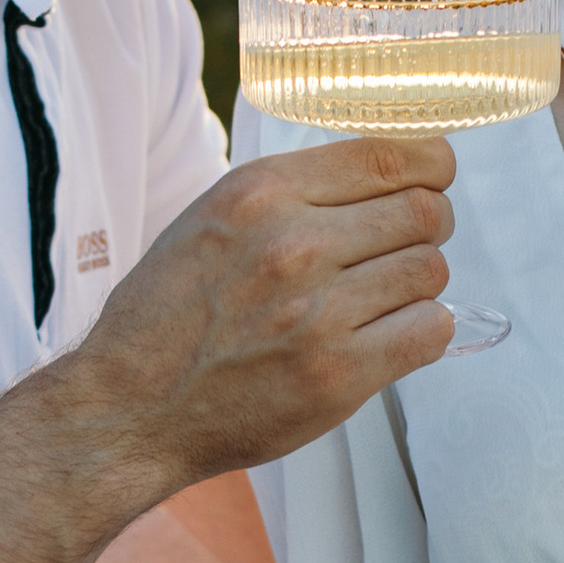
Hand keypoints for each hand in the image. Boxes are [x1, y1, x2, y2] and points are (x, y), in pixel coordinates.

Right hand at [68, 136, 456, 489]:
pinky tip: (391, 334)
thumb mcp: (212, 218)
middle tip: (406, 245)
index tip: (432, 178)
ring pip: (431, 272)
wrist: (131, 407)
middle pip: (424, 211)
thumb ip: (291, 193)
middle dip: (428, 225)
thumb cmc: (168, 315)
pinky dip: (423, 331)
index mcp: (261, 193)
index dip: (429, 166)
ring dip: (419, 283)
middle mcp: (293, 244)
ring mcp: (319, 312)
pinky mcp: (338, 375)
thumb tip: (381, 173)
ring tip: (384, 297)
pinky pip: (430, 331)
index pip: (390, 155)